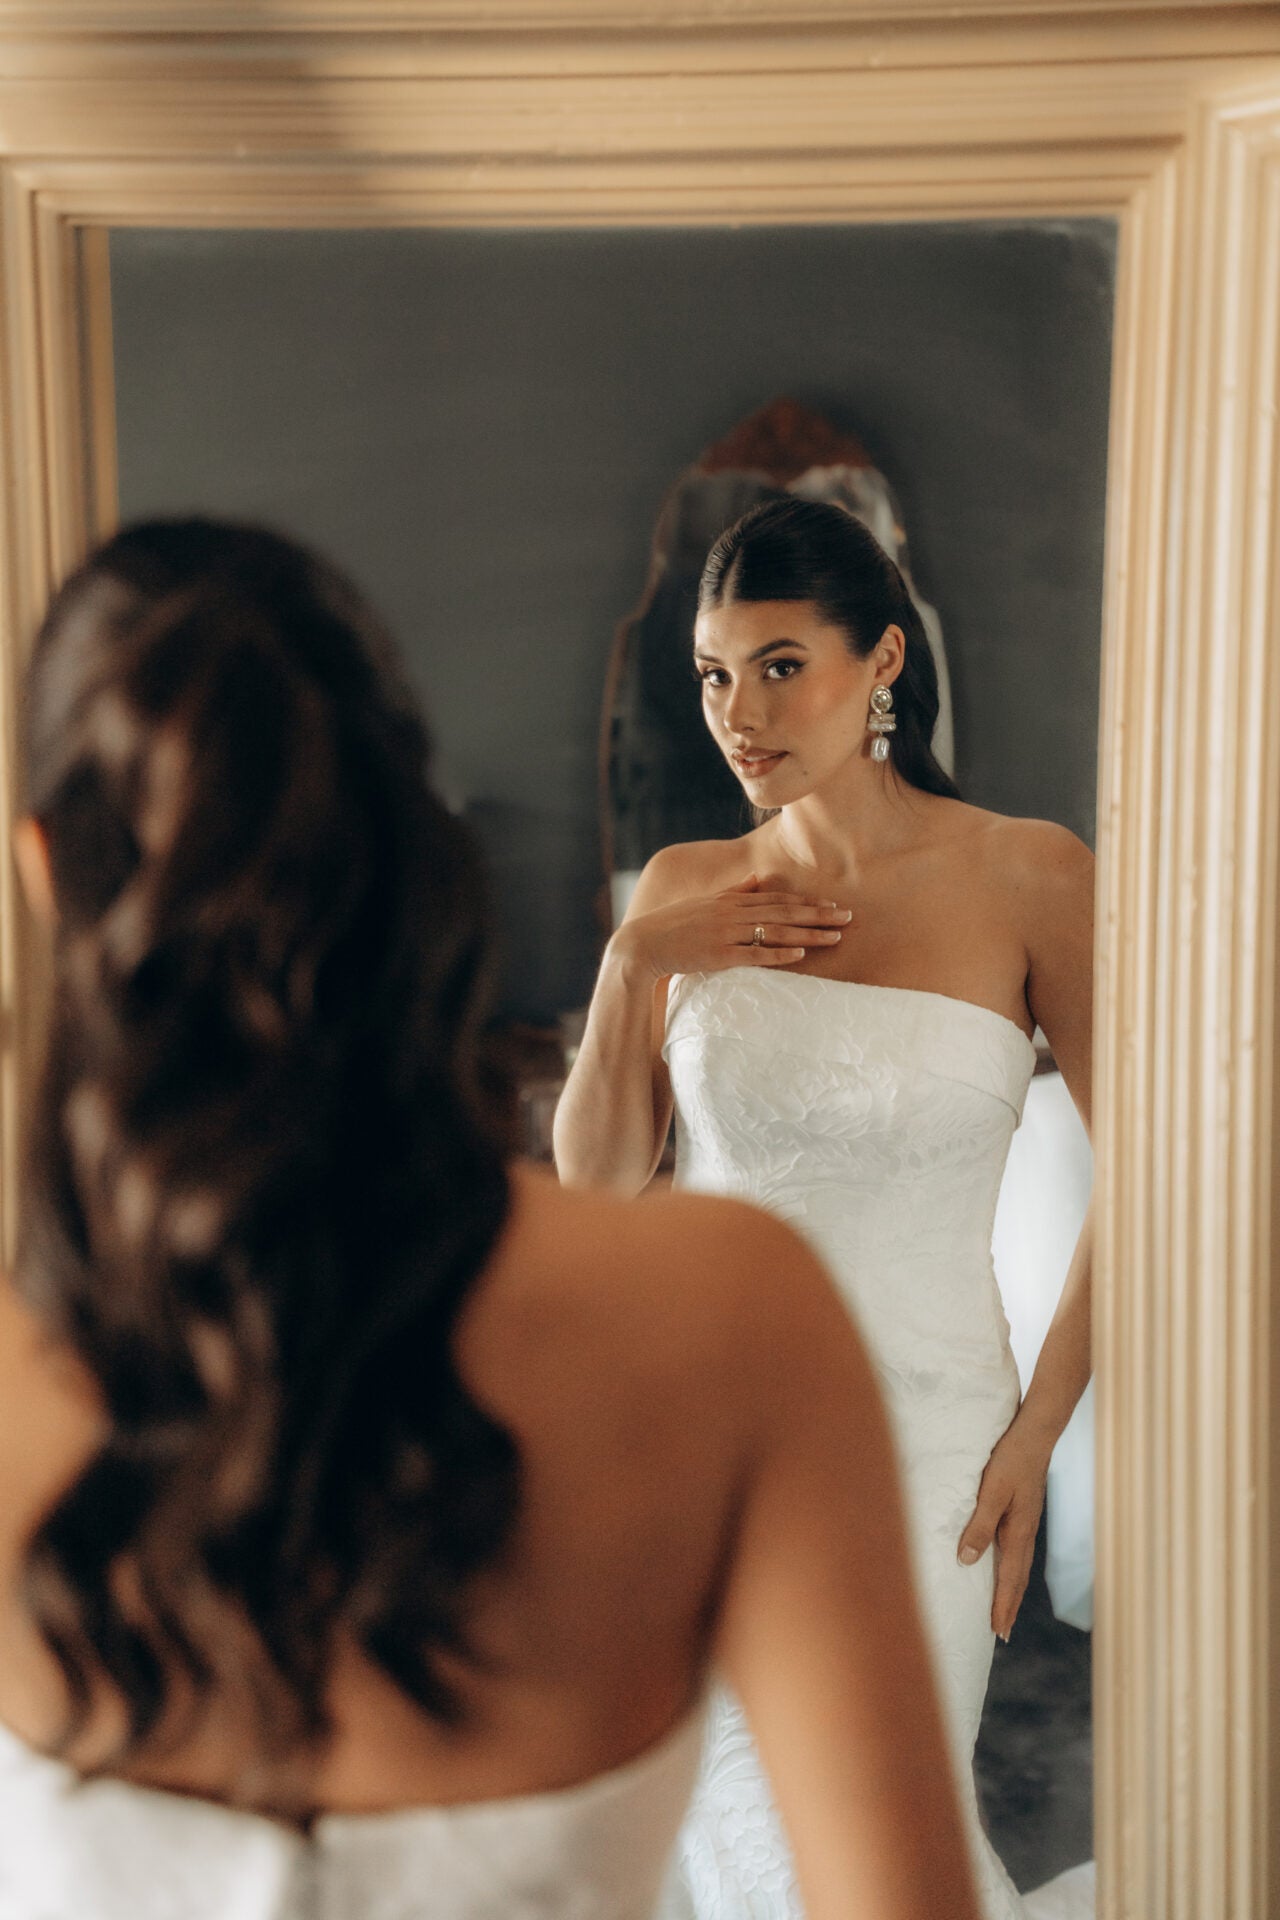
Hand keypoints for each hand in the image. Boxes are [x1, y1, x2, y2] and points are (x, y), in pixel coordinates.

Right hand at [614, 875, 851, 981]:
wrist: (644, 943)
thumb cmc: (675, 924)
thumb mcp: (706, 902)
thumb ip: (734, 891)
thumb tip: (757, 877)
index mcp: (731, 900)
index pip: (777, 899)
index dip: (806, 902)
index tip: (832, 905)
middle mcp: (733, 913)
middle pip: (784, 912)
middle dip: (818, 915)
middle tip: (848, 917)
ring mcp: (727, 933)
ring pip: (776, 931)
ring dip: (808, 933)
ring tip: (835, 937)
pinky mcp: (719, 955)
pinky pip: (755, 954)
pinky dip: (778, 953)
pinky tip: (800, 954)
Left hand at [955, 1415, 1051, 1640]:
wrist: (1034, 1435)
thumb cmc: (1011, 1460)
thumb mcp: (991, 1492)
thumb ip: (979, 1525)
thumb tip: (966, 1561)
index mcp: (1019, 1532)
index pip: (1009, 1579)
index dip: (1002, 1605)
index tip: (997, 1632)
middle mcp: (1025, 1532)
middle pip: (1018, 1578)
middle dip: (1009, 1606)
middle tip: (1001, 1633)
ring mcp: (1026, 1522)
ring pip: (1019, 1566)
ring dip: (1011, 1590)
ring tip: (1003, 1609)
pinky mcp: (1023, 1512)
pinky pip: (1017, 1550)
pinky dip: (1012, 1569)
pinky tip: (1004, 1567)